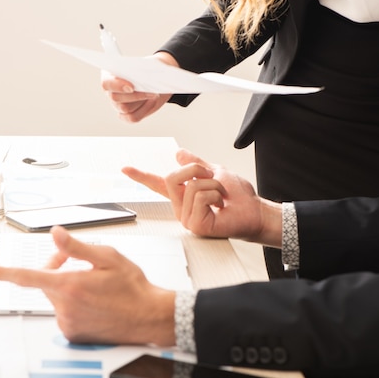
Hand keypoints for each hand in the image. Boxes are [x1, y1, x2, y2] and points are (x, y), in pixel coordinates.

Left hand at [0, 226, 175, 345]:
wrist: (148, 316)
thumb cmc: (132, 287)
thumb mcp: (108, 258)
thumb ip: (77, 247)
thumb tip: (56, 234)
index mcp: (71, 285)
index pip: (28, 277)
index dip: (3, 272)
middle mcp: (66, 306)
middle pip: (46, 282)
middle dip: (57, 269)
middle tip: (77, 262)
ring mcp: (69, 322)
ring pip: (57, 298)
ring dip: (67, 287)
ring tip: (95, 285)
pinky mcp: (73, 333)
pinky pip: (65, 314)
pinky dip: (74, 305)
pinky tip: (95, 301)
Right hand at [101, 52, 177, 121]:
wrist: (156, 80)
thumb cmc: (148, 69)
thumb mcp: (146, 64)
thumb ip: (141, 68)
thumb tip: (144, 78)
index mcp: (109, 76)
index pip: (106, 83)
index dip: (117, 86)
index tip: (131, 87)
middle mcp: (110, 92)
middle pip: (115, 98)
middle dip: (135, 95)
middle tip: (151, 91)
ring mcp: (117, 105)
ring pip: (125, 108)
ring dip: (141, 101)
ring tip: (154, 94)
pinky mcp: (127, 115)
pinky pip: (132, 117)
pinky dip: (144, 110)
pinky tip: (152, 101)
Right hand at [122, 149, 282, 245]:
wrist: (254, 210)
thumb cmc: (238, 197)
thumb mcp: (216, 172)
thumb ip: (196, 164)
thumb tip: (179, 154)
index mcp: (184, 195)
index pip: (158, 184)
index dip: (141, 176)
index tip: (125, 168)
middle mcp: (181, 207)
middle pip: (172, 176)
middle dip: (198, 170)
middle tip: (215, 180)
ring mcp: (187, 217)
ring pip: (190, 185)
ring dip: (213, 184)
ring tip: (221, 197)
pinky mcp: (195, 225)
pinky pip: (200, 197)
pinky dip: (215, 195)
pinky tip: (220, 206)